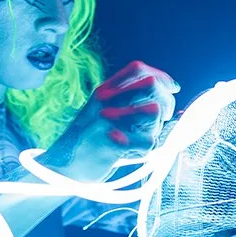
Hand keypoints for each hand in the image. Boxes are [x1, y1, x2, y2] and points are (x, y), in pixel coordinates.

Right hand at [46, 62, 178, 179]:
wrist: (63, 167)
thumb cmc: (88, 140)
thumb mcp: (102, 110)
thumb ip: (128, 98)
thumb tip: (168, 90)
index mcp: (105, 91)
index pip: (140, 69)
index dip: (163, 77)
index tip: (172, 89)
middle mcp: (106, 101)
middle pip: (151, 85)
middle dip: (166, 102)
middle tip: (161, 117)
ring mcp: (109, 121)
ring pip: (154, 112)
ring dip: (155, 127)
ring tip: (141, 136)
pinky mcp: (114, 143)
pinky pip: (149, 141)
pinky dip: (145, 149)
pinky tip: (131, 152)